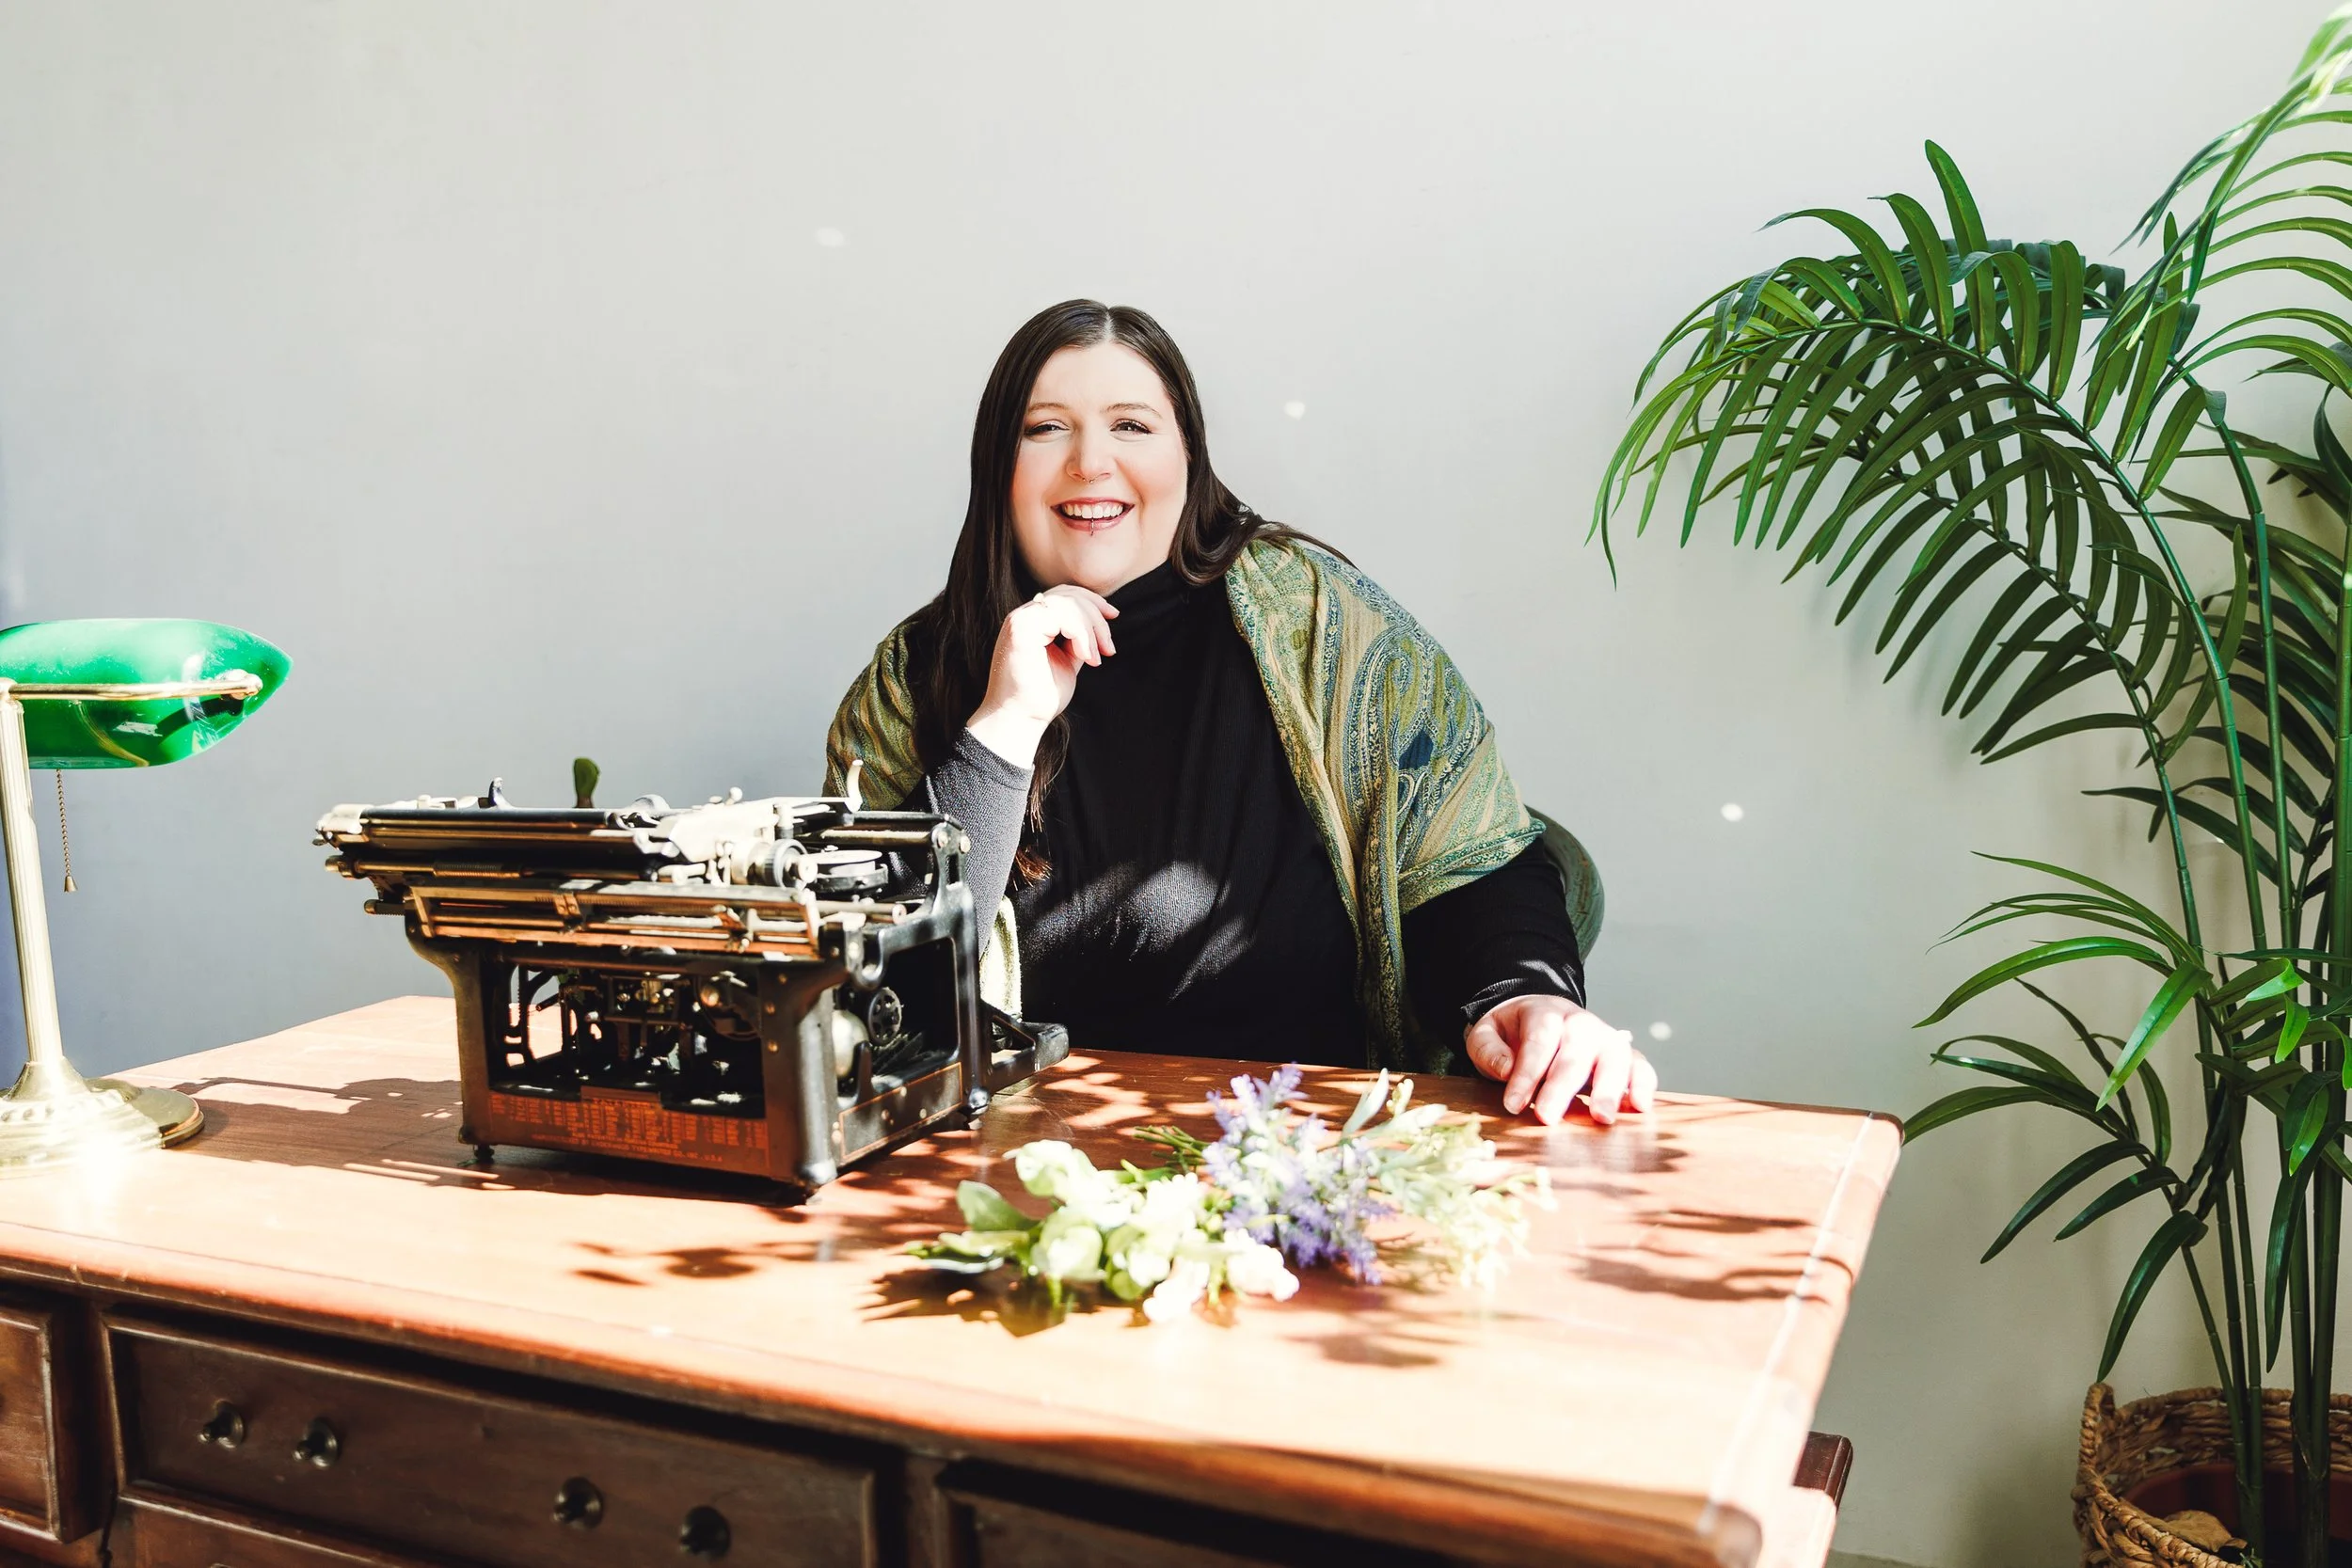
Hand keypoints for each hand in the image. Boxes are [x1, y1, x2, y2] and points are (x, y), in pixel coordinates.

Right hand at [965, 584, 1118, 764]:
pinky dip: (1081, 635)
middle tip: (1108, 649)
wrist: (1020, 720)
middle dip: (1097, 617)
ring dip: (1091, 629)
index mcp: (1032, 621)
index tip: (1114, 617)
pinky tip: (1086, 658)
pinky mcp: (1021, 628)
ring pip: (1068, 603)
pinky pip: (1062, 615)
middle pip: (1068, 594)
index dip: (1092, 601)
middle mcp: (1023, 616)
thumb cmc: (1041, 697)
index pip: (1064, 594)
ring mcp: (1020, 620)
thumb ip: (1077, 639)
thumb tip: (1099, 621)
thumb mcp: (1067, 660)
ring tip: (1095, 658)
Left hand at [1464, 995, 1656, 1125]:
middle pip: (1576, 1050)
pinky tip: (1640, 1107)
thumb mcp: (1486, 1034)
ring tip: (1601, 1117)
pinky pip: (1640, 1065)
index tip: (1512, 1105)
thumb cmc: (1511, 1034)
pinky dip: (1644, 1084)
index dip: (1526, 1073)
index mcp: (1544, 1013)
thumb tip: (1506, 1070)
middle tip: (1547, 1117)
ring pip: (1615, 1055)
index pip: (1539, 1040)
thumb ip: (1489, 1050)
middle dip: (1561, 1086)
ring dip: (1610, 1087)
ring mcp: (1605, 1037)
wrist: (1538, 1017)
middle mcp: (1580, 1023)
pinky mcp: (1623, 1056)